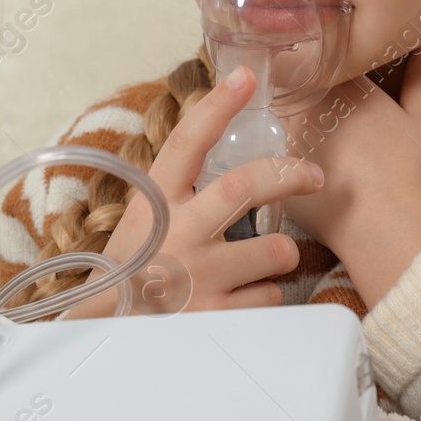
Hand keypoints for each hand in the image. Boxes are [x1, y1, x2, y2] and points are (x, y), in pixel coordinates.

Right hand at [58, 65, 324, 318]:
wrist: (107, 343)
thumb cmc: (133, 276)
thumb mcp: (144, 226)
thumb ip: (183, 197)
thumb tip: (234, 164)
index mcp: (155, 205)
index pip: (186, 144)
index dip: (217, 107)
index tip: (245, 77)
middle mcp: (177, 236)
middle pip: (246, 186)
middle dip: (289, 174)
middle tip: (313, 174)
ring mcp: (198, 279)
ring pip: (275, 250)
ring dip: (278, 255)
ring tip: (258, 265)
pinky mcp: (218, 319)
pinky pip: (272, 297)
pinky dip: (266, 298)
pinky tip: (239, 302)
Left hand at [280, 37, 420, 268]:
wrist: (387, 222)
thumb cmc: (409, 171)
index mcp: (349, 86)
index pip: (324, 58)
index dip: (321, 59)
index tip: (318, 60)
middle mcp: (316, 103)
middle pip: (294, 78)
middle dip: (291, 76)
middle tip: (284, 74)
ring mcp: (292, 132)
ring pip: (271, 106)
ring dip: (270, 104)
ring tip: (267, 106)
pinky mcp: (275, 163)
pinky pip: (257, 143)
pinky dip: (257, 140)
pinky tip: (258, 146)